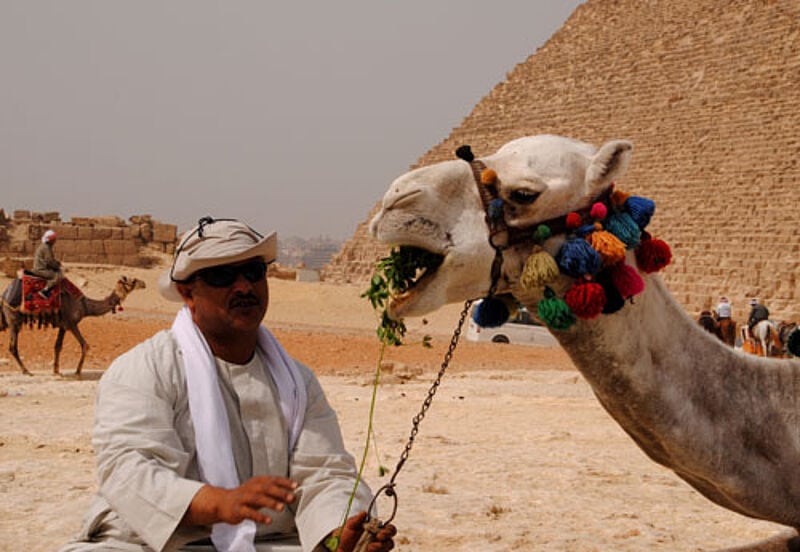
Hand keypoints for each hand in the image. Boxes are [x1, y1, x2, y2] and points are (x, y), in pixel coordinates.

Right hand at [182, 476, 297, 527]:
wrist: (222, 503)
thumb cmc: (245, 496)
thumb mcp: (260, 491)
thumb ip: (275, 492)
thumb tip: (292, 493)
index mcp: (258, 481)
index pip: (273, 479)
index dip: (285, 482)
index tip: (296, 485)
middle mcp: (251, 488)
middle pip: (267, 488)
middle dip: (280, 492)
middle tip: (291, 497)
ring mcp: (243, 498)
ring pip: (258, 499)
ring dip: (271, 503)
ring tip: (281, 508)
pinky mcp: (237, 509)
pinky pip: (249, 513)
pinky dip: (259, 516)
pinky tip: (268, 520)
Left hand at [335, 511, 395, 551]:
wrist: (338, 549)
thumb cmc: (345, 537)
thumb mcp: (348, 526)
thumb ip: (356, 520)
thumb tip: (364, 513)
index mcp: (376, 531)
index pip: (389, 529)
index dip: (388, 531)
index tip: (380, 533)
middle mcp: (378, 541)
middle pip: (390, 541)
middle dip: (386, 539)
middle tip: (379, 538)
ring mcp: (377, 550)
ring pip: (386, 548)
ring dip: (381, 547)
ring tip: (370, 548)